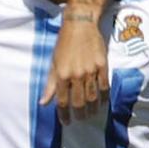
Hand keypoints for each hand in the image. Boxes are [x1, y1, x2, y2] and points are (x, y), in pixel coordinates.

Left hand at [41, 9, 107, 124]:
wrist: (80, 24)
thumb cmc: (64, 43)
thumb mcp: (53, 63)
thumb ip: (50, 85)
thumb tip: (43, 102)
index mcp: (61, 74)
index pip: (62, 101)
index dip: (64, 115)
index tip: (66, 122)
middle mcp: (76, 75)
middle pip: (79, 102)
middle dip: (79, 115)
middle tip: (79, 119)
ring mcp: (90, 71)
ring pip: (93, 97)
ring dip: (92, 109)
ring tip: (90, 114)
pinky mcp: (102, 66)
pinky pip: (105, 87)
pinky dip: (104, 98)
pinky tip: (102, 103)